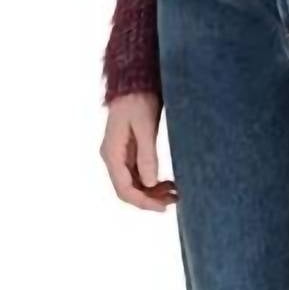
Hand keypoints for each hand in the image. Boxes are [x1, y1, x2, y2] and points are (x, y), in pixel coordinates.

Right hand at [101, 92, 177, 211]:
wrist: (133, 81)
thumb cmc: (137, 100)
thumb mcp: (145, 127)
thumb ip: (147, 155)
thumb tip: (150, 183)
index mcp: (112, 154)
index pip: (125, 189)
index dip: (144, 202)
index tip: (163, 208)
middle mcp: (113, 158)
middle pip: (129, 190)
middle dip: (150, 199)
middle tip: (175, 200)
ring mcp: (121, 156)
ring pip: (135, 184)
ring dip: (154, 192)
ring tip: (176, 193)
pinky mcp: (130, 152)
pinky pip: (140, 174)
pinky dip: (153, 182)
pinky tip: (169, 183)